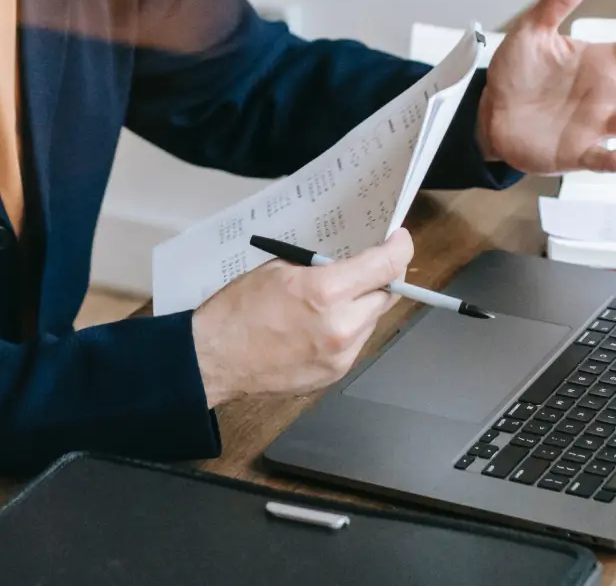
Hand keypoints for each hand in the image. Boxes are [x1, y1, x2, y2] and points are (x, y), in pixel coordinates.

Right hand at [190, 229, 412, 407]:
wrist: (216, 359)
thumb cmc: (238, 312)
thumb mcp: (280, 269)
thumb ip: (322, 267)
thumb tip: (349, 264)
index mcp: (325, 292)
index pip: (384, 266)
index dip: (399, 249)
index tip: (399, 242)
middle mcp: (340, 326)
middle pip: (386, 295)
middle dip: (379, 279)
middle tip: (367, 270)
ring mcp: (340, 355)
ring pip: (372, 321)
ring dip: (362, 306)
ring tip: (330, 303)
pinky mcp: (334, 374)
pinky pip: (356, 344)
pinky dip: (347, 330)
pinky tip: (320, 326)